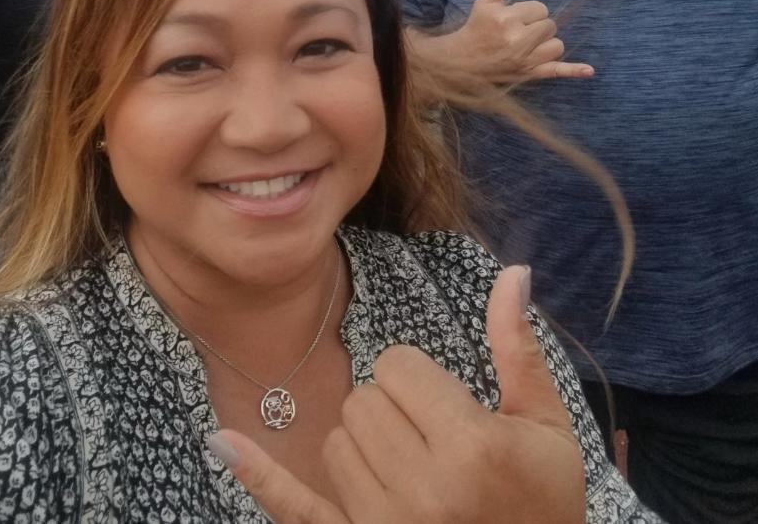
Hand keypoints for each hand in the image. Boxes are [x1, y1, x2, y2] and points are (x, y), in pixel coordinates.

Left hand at [211, 266, 584, 523]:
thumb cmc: (546, 503)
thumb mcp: (547, 426)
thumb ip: (520, 348)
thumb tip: (513, 272)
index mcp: (471, 449)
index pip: (397, 365)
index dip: (421, 378)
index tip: (451, 407)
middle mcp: (424, 491)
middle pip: (363, 400)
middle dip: (395, 409)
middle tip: (436, 443)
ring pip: (338, 442)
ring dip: (367, 449)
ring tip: (417, 476)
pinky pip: (297, 509)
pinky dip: (262, 477)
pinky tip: (224, 442)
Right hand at [454, 0, 592, 82]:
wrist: (464, 61)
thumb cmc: (477, 28)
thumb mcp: (485, 1)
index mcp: (507, 19)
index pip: (540, 9)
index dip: (528, 13)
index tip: (512, 20)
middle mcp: (518, 40)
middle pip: (551, 26)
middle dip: (537, 27)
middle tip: (517, 33)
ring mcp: (526, 60)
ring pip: (557, 46)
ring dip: (547, 45)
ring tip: (527, 46)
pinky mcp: (531, 74)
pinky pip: (557, 71)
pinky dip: (574, 70)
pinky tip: (589, 70)